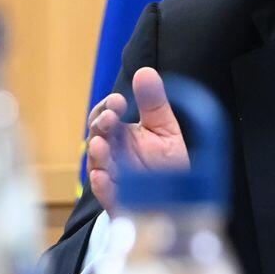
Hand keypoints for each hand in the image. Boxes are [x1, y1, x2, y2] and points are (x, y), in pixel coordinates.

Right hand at [84, 66, 189, 212]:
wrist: (176, 200)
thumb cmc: (165, 163)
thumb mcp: (164, 129)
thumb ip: (154, 103)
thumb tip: (145, 71)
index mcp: (120, 135)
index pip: (105, 116)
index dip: (108, 108)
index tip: (119, 101)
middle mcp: (112, 155)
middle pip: (98, 137)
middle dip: (101, 127)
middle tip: (110, 118)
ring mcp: (114, 178)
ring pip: (99, 165)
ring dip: (98, 155)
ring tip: (100, 145)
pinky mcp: (119, 202)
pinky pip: (107, 195)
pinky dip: (103, 187)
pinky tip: (101, 178)